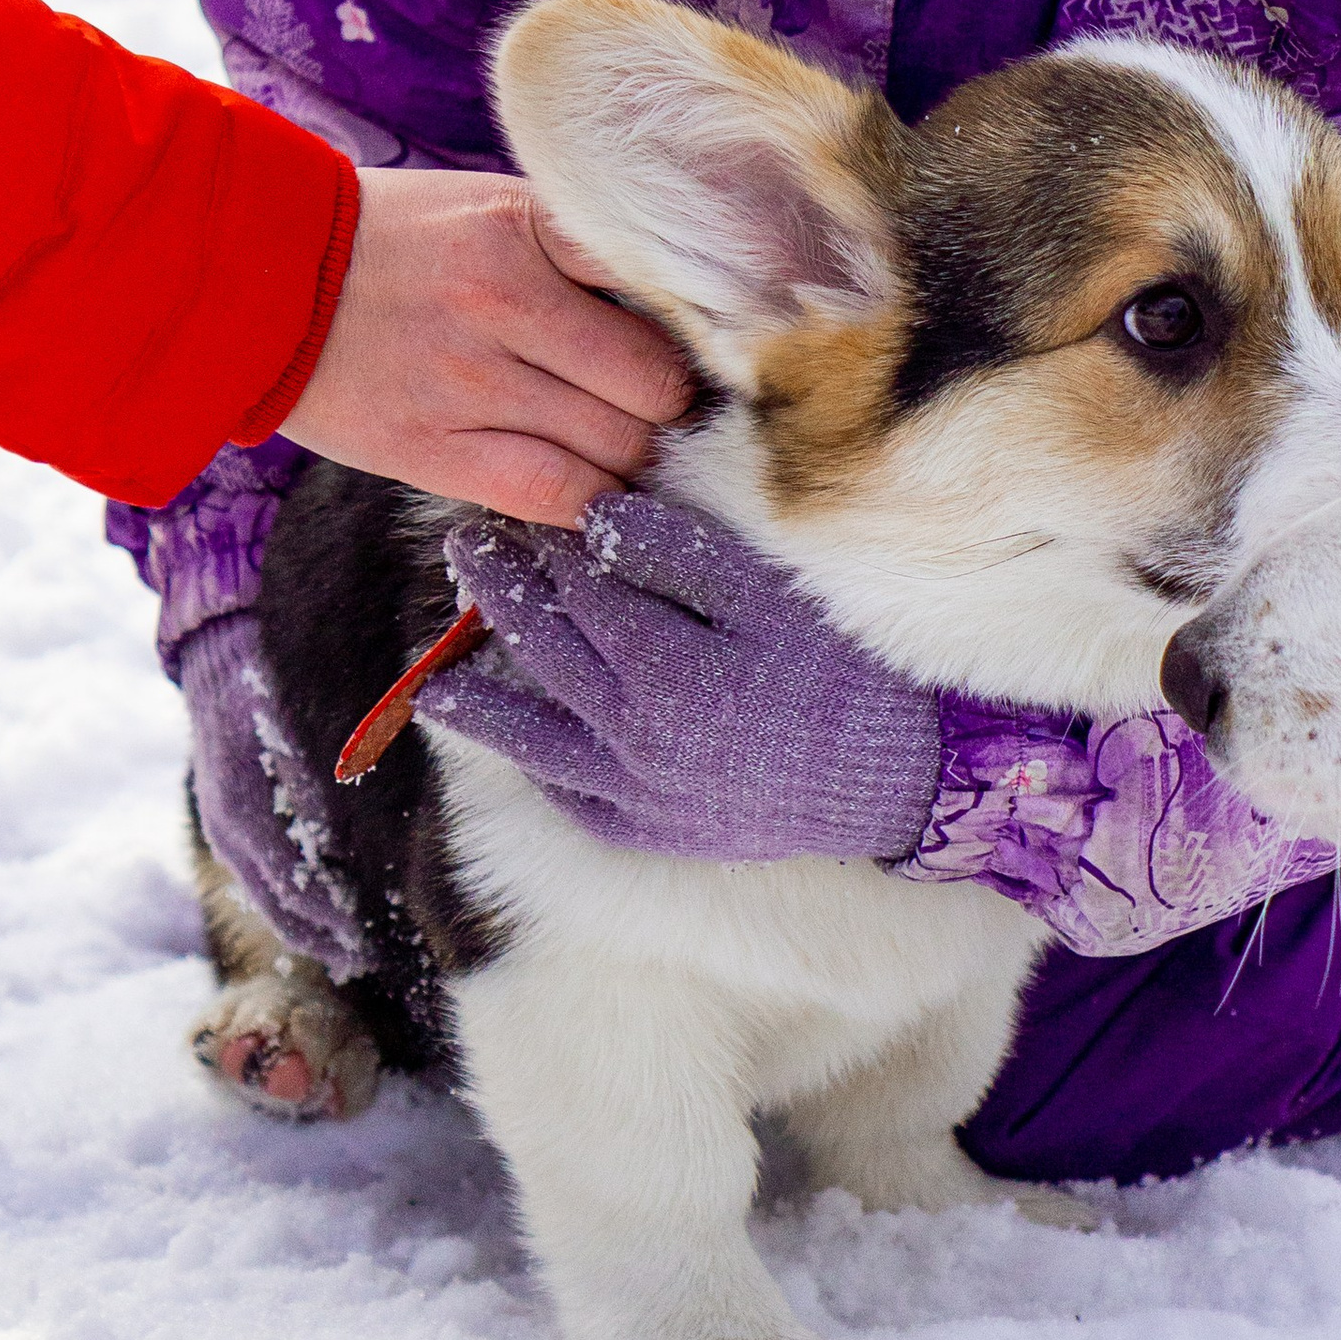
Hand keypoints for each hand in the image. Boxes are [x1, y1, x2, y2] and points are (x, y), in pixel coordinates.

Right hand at [281, 169, 692, 520]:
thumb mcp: (488, 208)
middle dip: (676, 404)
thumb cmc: (391, 238)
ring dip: (640, 458)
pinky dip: (594, 501)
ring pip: (615, 447)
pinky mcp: (430, 448)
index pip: (659, 282)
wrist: (254, 274)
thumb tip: (679, 311)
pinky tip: (600, 491)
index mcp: (524, 227)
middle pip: (653, 383)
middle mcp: (502, 300)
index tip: (716, 344)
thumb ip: (577, 251)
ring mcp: (466, 381)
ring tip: (635, 448)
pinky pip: (554, 494)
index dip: (702, 324)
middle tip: (676, 408)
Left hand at [421, 491, 940, 860]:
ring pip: (536, 741)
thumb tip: (596, 514)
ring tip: (438, 682)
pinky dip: (541, 773)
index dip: (547, 543)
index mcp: (663, 669)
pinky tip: (520, 752)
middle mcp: (635, 739)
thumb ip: (677, 554)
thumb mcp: (769, 595)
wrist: (901, 779)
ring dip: (483, 706)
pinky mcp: (658, 834)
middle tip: (465, 552)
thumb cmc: (845, 672)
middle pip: (547, 654)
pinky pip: (576, 803)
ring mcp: (641, 795)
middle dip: (502, 596)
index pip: (581, 591)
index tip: (518, 505)